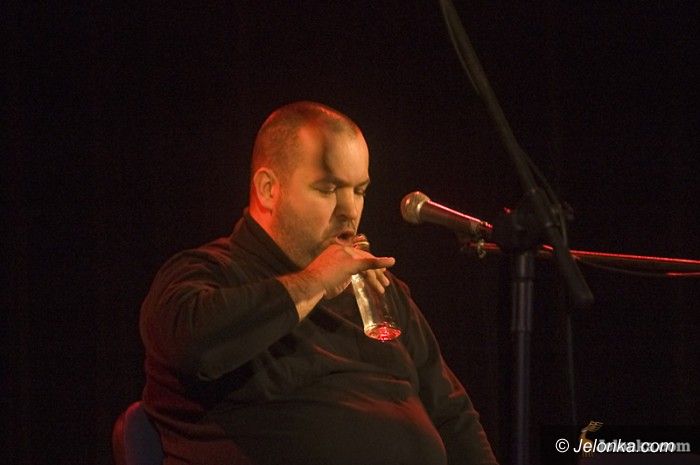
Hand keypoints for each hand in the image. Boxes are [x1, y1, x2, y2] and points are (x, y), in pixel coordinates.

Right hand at [278, 244, 394, 319]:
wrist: (308, 286)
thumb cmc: (314, 287)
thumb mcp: (331, 281)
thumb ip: (343, 281)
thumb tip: (353, 289)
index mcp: (335, 249)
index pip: (356, 254)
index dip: (368, 261)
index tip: (377, 271)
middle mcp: (341, 249)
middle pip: (363, 258)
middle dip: (375, 270)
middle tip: (384, 281)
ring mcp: (345, 255)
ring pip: (366, 264)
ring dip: (377, 275)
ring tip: (384, 286)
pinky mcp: (350, 263)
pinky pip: (368, 263)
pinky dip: (380, 263)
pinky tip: (390, 262)